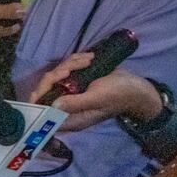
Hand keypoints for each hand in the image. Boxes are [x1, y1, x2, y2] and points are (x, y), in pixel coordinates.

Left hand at [31, 54, 162, 132]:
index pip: (42, 110)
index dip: (40, 94)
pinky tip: (89, 58)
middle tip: (75, 66)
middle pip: (46, 89)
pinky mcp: (75, 82)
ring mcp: (70, 94)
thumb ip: (75, 103)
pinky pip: (66, 68)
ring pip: (56, 75)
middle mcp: (66, 108)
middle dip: (59, 73)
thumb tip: (52, 105)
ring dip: (70, 64)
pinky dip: (75, 61)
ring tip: (89, 61)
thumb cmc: (119, 95)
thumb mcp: (97, 98)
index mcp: (69, 118)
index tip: (53, 77)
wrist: (136, 87)